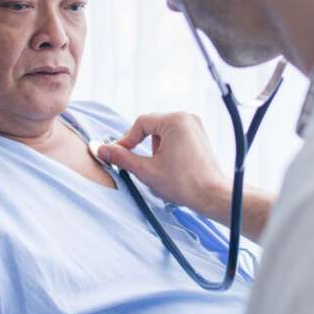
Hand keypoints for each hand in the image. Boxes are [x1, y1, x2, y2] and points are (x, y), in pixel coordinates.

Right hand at [97, 112, 229, 213]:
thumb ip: (122, 158)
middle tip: (143, 166)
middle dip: (144, 147)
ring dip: (156, 149)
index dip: (127, 140)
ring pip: (162, 133)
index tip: (118, 155)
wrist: (212, 196)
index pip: (141, 123)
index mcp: (175, 120)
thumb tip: (101, 149)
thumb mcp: (147, 171)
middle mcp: (187, 118)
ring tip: (164, 169)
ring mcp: (195, 126)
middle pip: (152, 127)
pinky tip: (174, 168)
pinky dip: (168, 150)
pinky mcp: (199, 136)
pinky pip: (175, 137)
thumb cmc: (184, 183)